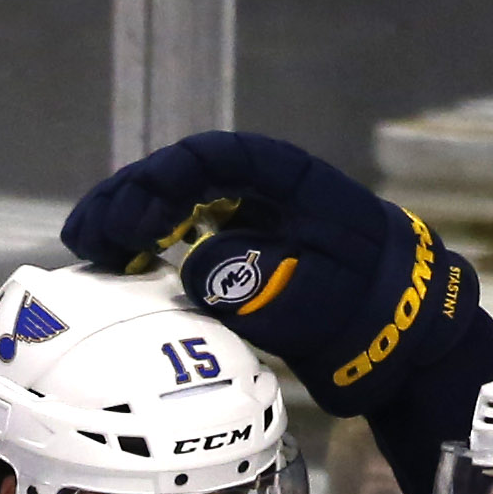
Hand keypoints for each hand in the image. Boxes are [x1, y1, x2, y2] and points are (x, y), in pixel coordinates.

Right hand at [59, 131, 481, 418]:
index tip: (131, 220)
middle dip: (130, 200)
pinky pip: (185, 241)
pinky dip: (149, 252)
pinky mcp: (243, 257)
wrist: (405, 335)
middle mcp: (263, 191)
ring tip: (88, 251)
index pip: (213, 158)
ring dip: (130, 224)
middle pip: (183, 177)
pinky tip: (119, 272)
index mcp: (288, 180)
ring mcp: (251, 221)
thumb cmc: (371, 309)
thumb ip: (259, 281)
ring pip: (176, 206)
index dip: (164, 181)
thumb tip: (198, 270)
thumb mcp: (318, 297)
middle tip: (87, 236)